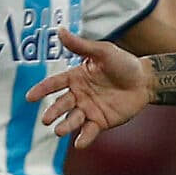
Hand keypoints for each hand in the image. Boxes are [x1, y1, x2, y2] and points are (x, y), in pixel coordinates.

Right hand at [30, 30, 150, 147]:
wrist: (145, 80)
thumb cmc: (123, 63)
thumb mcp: (103, 51)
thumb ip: (81, 46)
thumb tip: (60, 31)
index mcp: (76, 77)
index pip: (55, 84)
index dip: (42, 90)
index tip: (30, 97)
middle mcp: (79, 95)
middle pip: (62, 104)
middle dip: (53, 112)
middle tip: (46, 119)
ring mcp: (89, 109)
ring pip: (73, 119)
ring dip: (65, 126)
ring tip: (59, 131)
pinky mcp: (101, 121)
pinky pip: (90, 131)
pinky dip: (84, 138)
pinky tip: (79, 143)